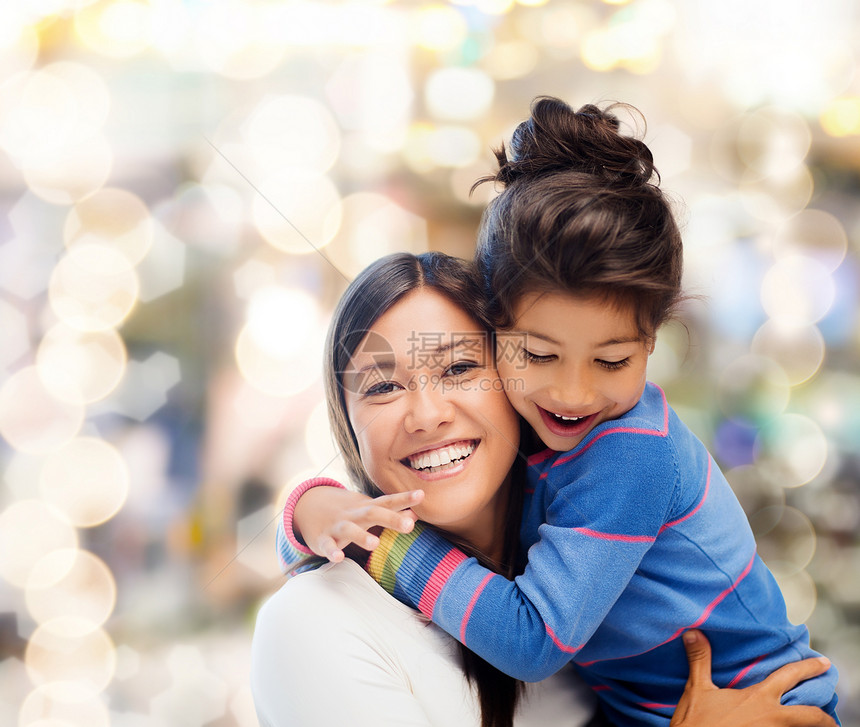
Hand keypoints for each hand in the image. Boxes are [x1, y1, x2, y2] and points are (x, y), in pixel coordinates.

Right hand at [294, 487, 423, 562]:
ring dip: (361, 536)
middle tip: (409, 525)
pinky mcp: (323, 539)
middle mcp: (354, 515)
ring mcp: (337, 526)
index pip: (388, 501)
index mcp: (367, 508)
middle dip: (391, 519)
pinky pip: (327, 546)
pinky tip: (339, 557)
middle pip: (373, 514)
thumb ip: (391, 512)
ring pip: (349, 530)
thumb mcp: (369, 509)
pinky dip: (332, 551)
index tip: (422, 495)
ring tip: (375, 544)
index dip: (404, 498)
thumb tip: (416, 515)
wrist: (309, 507)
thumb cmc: (349, 513)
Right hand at [671, 630, 836, 726]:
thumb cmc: (697, 722)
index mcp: (758, 698)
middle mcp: (771, 718)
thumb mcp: (697, 689)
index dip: (808, 668)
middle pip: (810, 716)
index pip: (789, 677)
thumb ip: (700, 660)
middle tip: (831, 716)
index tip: (823, 664)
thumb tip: (693, 633)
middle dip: (824, 717)